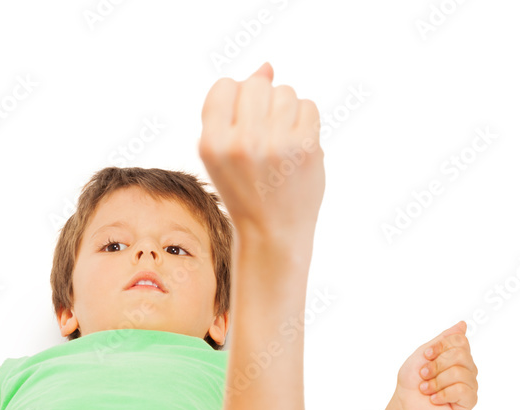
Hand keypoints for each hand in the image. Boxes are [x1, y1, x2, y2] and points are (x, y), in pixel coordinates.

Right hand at [198, 62, 324, 248]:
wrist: (271, 232)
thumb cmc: (244, 188)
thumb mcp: (220, 153)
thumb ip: (234, 109)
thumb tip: (267, 67)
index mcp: (212, 144)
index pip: (223, 86)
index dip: (234, 98)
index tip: (239, 121)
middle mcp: (241, 143)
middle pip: (256, 85)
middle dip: (261, 101)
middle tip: (263, 131)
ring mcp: (276, 145)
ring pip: (285, 92)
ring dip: (285, 110)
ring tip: (280, 139)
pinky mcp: (305, 147)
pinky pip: (308, 106)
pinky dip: (304, 121)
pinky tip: (296, 144)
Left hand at [392, 321, 478, 409]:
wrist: (405, 404)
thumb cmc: (413, 380)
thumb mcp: (422, 354)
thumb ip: (443, 340)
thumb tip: (463, 324)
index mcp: (458, 356)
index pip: (460, 340)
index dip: (440, 347)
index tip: (426, 355)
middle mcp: (468, 368)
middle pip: (460, 355)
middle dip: (436, 365)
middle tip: (424, 375)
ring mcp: (471, 385)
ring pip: (460, 373)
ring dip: (436, 382)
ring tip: (427, 389)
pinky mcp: (470, 401)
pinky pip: (462, 390)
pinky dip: (442, 394)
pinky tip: (435, 399)